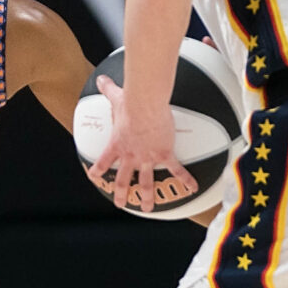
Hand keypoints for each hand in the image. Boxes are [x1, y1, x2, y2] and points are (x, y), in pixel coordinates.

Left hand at [85, 75, 195, 212]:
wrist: (145, 104)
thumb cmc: (131, 101)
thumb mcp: (116, 97)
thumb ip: (107, 89)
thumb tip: (101, 79)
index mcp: (117, 144)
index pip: (103, 161)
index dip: (98, 170)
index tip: (95, 177)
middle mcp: (130, 155)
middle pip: (124, 180)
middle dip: (122, 194)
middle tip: (121, 204)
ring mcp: (147, 157)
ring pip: (147, 183)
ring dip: (147, 197)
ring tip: (148, 209)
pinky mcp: (164, 154)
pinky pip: (176, 170)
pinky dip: (185, 179)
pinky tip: (192, 188)